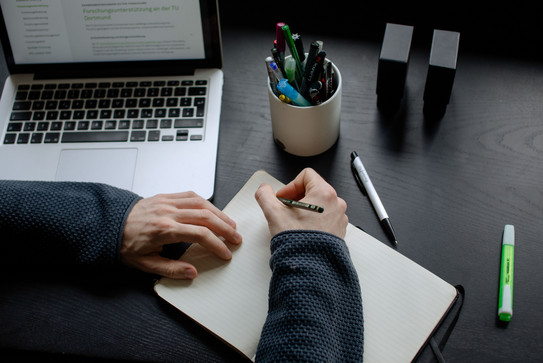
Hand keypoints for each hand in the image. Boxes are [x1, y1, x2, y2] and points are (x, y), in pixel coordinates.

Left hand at [120, 191, 241, 278]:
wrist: (108, 224)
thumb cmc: (125, 244)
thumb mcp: (144, 264)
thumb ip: (170, 269)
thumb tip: (192, 273)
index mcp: (164, 230)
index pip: (200, 234)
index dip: (217, 244)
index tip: (226, 254)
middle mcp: (168, 212)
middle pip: (206, 216)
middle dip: (225, 228)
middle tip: (236, 238)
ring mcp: (167, 201)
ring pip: (202, 203)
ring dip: (220, 214)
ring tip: (231, 225)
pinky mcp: (165, 196)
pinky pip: (191, 195)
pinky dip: (206, 202)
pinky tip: (214, 211)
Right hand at [254, 168, 347, 237]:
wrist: (311, 267)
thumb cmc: (297, 240)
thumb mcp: (274, 213)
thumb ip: (265, 195)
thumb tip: (263, 190)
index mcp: (324, 193)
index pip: (306, 175)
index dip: (290, 185)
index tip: (282, 199)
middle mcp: (336, 203)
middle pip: (313, 189)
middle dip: (296, 198)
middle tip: (285, 210)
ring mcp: (340, 217)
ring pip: (319, 204)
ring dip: (305, 210)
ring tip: (294, 223)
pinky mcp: (339, 230)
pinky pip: (325, 218)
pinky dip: (314, 220)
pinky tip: (303, 231)